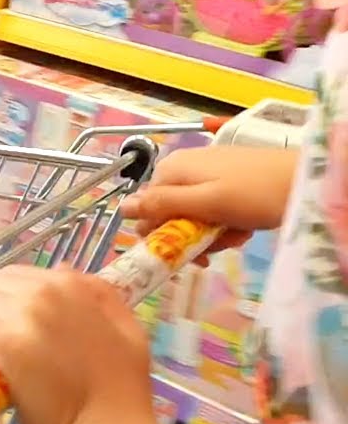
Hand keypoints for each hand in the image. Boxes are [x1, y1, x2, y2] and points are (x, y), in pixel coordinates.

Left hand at [0, 267, 177, 423]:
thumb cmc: (120, 391)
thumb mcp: (126, 330)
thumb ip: (99, 295)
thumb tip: (60, 271)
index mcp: (71, 285)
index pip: (12, 274)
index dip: (1, 298)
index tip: (2, 322)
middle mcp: (45, 293)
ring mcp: (24, 316)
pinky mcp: (5, 345)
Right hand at [121, 146, 296, 264]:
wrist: (302, 179)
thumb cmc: (253, 192)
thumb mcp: (206, 203)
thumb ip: (163, 205)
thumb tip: (121, 208)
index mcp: (171, 171)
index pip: (146, 210)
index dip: (162, 235)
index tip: (186, 254)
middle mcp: (182, 169)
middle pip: (169, 214)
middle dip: (190, 236)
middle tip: (215, 249)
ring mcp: (204, 173)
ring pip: (192, 215)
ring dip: (211, 233)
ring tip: (236, 235)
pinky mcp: (224, 180)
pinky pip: (212, 208)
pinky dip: (225, 222)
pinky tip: (243, 226)